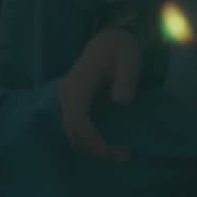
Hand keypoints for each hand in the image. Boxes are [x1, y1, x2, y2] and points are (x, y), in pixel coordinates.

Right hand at [58, 28, 139, 161]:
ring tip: (120, 154)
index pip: (77, 118)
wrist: (107, 40)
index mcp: (78, 84)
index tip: (108, 151)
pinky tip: (108, 146)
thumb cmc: (120, 49)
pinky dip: (89, 140)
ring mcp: (66, 99)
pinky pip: (75, 127)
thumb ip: (127, 78)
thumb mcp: (129, 59)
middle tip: (122, 157)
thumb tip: (122, 101)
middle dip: (94, 148)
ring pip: (72, 132)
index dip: (90, 137)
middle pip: (72, 130)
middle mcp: (67, 93)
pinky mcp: (71, 103)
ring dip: (91, 147)